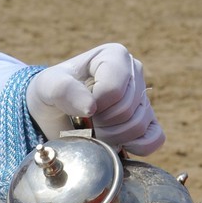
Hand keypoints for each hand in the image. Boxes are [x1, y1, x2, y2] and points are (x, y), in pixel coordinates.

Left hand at [26, 43, 164, 153]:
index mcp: (115, 56)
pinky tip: (115, 142)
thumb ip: (63, 90)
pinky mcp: (149, 121)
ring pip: (138, 126)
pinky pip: (155, 139)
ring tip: (94, 130)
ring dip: (111, 137)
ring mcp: (144, 97)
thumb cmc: (50, 93)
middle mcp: (135, 72)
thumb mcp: (47, 86)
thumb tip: (91, 107)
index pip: (114, 90)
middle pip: (126, 110)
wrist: (52, 113)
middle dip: (100, 124)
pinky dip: (134, 146)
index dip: (94, 107)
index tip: (79, 107)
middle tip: (84, 122)